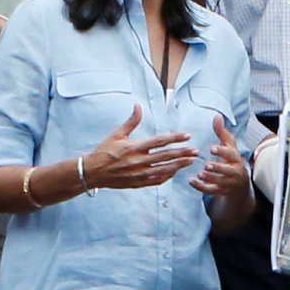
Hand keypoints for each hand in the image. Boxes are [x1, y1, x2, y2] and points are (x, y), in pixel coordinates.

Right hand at [80, 104, 197, 191]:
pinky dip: (168, 176)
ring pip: (164, 170)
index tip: (187, 135)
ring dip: (179, 165)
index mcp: (133, 147)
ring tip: (191, 161)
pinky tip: (176, 171)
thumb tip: (138, 106)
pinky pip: (157, 180)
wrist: (93, 172)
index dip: (174, 138)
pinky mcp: (138, 183)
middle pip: (165, 156)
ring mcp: (139, 174)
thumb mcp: (116, 134)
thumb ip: (131, 121)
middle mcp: (138, 161)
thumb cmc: (105, 151)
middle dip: (182, 153)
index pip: (159, 141)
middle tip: (196, 150)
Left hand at [194, 116, 250, 203]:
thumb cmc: (231, 160)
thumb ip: (222, 132)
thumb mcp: (229, 146)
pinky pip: (211, 190)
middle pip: (227, 170)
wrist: (239, 184)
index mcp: (236, 158)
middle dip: (217, 168)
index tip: (212, 148)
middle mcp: (234, 171)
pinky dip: (201, 187)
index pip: (231, 154)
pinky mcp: (221, 191)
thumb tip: (217, 116)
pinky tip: (192, 181)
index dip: (222, 152)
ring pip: (220, 182)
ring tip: (199, 174)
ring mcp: (228, 183)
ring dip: (209, 178)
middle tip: (207, 165)